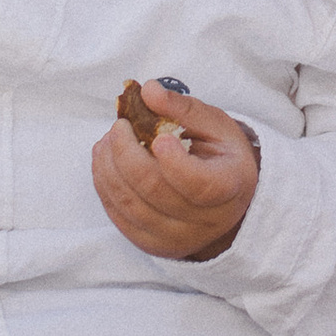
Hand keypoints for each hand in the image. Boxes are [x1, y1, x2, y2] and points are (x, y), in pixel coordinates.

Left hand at [90, 84, 258, 262]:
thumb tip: (148, 91)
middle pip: (153, 190)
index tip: (158, 136)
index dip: (173, 161)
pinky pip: (118, 216)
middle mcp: (206, 221)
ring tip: (107, 141)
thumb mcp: (215, 126)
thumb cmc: (219, 157)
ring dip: (108, 166)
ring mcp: (177, 238)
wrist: (223, 201)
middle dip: (125, 152)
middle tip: (118, 127)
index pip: (199, 183)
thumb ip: (183, 108)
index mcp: (231, 187)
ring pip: (129, 203)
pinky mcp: (152, 244)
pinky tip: (105, 162)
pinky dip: (104, 185)